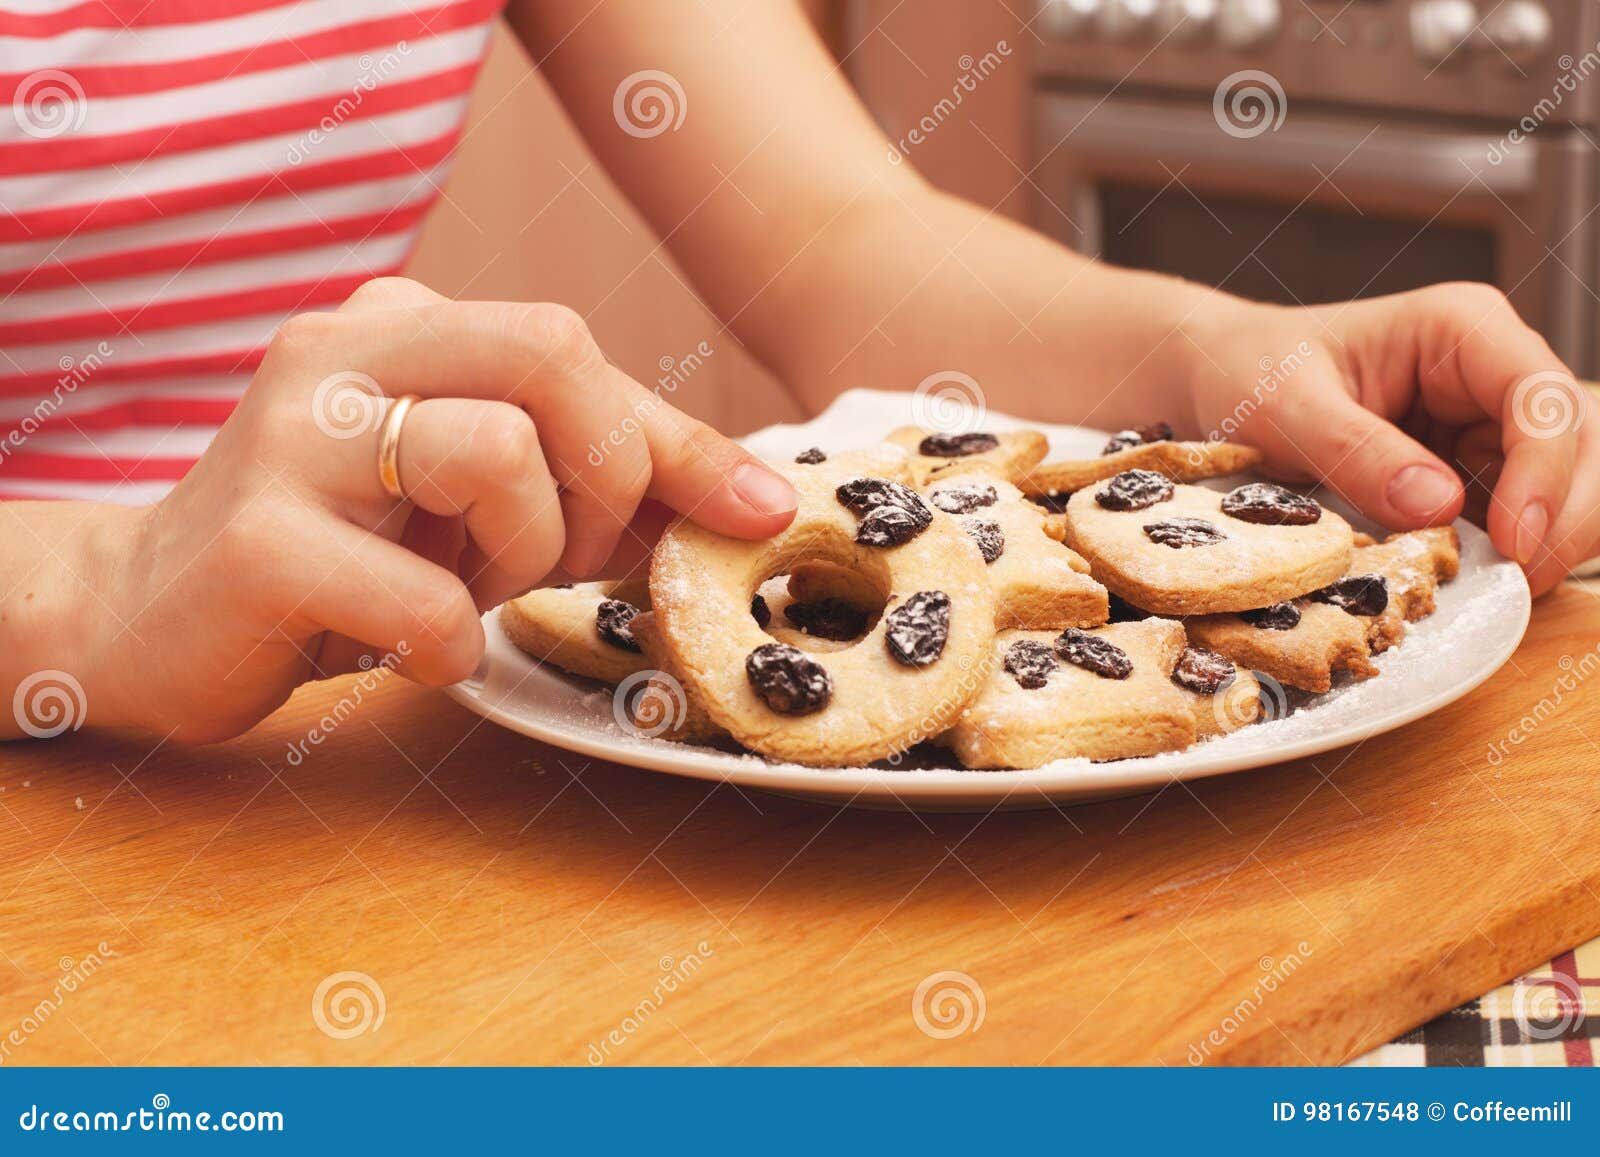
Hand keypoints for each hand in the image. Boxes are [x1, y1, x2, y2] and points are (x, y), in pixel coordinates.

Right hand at [78, 277, 796, 741]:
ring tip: (468, 591)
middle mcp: (344, 352)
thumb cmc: (345, 556)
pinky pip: (425, 596)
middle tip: (567, 557)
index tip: (758, 509)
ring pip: (495, 455)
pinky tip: (412, 648)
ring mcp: (293, 438)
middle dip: (605, 479)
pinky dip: (448, 644)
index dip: (682, 440)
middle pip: (552, 358)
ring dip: (521, 556)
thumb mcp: (481, 507)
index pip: (578, 351)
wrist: (151, 613)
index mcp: (404, 327)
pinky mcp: (259, 539)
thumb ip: (595, 485)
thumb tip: (742, 498)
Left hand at [1185, 283, 1595, 595]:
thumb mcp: (1285, 407)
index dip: (1546, 472)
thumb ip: (1357, 451)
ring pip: (1559, 488)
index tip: (1515, 540)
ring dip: (1537, 543)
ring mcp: (1486, 426)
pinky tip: (1463, 585)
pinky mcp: (1468, 474)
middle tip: (1516, 585)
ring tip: (1488, 592)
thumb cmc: (1247, 371)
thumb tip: (1437, 506)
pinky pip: (1509, 520)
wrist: (1217, 381)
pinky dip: (1498, 557)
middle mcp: (1490, 374)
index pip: (1541, 397)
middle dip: (1564, 517)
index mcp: (1460, 330)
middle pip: (1579, 445)